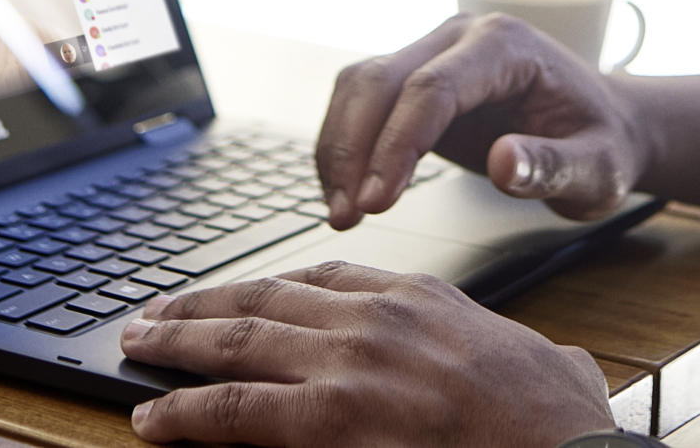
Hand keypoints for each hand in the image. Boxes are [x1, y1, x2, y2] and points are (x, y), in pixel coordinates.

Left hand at [121, 261, 615, 446]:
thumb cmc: (561, 424)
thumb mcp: (546, 362)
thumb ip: (522, 355)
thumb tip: (563, 366)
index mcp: (421, 296)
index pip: (324, 274)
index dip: (266, 286)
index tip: (236, 295)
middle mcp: (376, 317)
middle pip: (263, 298)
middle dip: (200, 305)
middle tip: (154, 314)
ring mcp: (350, 365)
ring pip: (236, 343)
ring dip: (174, 346)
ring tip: (136, 351)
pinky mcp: (332, 420)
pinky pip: (237, 411)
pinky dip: (185, 413)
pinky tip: (153, 421)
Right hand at [315, 13, 645, 227]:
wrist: (604, 125)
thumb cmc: (603, 143)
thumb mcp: (598, 168)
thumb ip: (552, 167)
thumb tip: (503, 164)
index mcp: (506, 46)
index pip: (432, 88)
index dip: (397, 145)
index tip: (378, 201)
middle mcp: (462, 37)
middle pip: (381, 79)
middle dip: (354, 149)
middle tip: (349, 215)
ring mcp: (435, 52)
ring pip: (361, 86)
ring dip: (340, 147)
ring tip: (343, 211)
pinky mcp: (417, 79)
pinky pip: (364, 103)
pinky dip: (347, 146)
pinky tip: (348, 191)